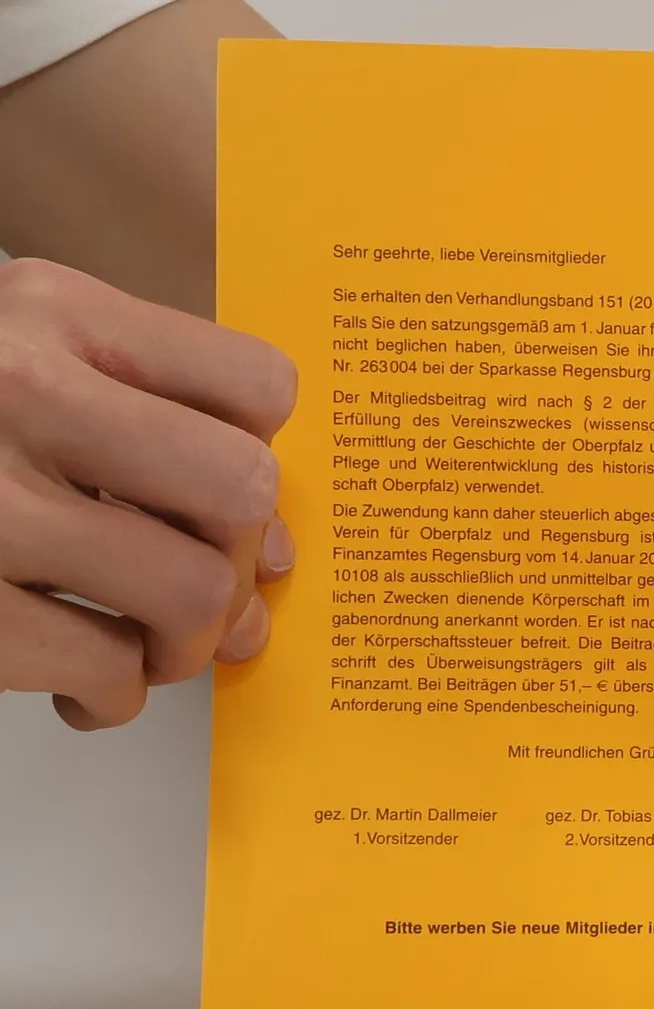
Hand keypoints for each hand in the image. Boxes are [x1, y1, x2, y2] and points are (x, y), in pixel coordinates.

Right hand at [0, 258, 296, 728]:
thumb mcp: (20, 355)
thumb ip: (144, 416)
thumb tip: (275, 546)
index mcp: (53, 312)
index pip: (256, 385)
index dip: (263, 458)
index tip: (230, 506)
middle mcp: (17, 389)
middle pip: (239, 490)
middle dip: (237, 563)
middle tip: (203, 596)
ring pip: (188, 592)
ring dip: (186, 643)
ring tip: (146, 649)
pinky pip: (106, 668)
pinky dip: (116, 696)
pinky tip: (86, 686)